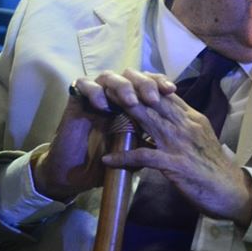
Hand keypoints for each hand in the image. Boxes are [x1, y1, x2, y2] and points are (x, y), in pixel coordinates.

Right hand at [31, 71, 176, 201]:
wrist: (75, 175)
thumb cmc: (108, 162)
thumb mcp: (135, 153)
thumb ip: (152, 141)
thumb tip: (175, 138)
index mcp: (131, 104)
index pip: (148, 83)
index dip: (160, 83)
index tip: (172, 90)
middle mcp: (114, 97)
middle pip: (132, 75)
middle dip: (144, 83)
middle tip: (152, 98)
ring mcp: (95, 97)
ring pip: (110, 76)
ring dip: (122, 85)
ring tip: (131, 101)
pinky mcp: (75, 101)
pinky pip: (83, 85)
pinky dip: (94, 92)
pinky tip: (104, 106)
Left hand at [97, 69, 251, 226]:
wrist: (233, 191)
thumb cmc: (215, 168)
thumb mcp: (201, 139)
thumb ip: (185, 126)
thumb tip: (165, 117)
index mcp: (194, 119)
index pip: (167, 94)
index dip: (145, 85)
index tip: (124, 82)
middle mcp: (188, 126)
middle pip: (155, 101)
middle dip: (131, 91)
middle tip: (107, 85)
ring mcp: (182, 144)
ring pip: (150, 120)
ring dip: (124, 112)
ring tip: (102, 106)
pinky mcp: (177, 164)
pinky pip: (145, 157)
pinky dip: (125, 157)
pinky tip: (109, 159)